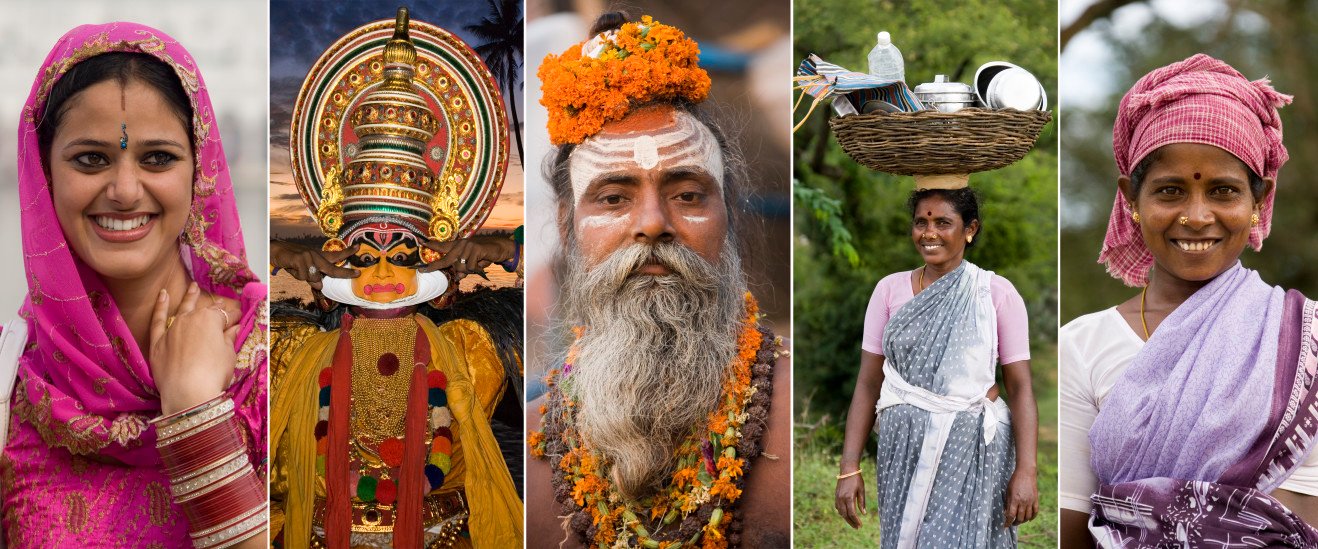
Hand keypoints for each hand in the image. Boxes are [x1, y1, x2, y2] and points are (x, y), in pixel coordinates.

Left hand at [149, 283, 239, 414]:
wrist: (187, 392)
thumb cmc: (213, 373)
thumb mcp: (229, 355)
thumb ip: (229, 338)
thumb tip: (233, 328)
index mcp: (210, 320)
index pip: (225, 315)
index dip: (234, 317)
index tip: (239, 319)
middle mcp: (190, 319)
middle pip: (205, 311)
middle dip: (215, 308)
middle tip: (222, 303)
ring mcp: (172, 329)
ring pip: (182, 309)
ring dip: (189, 298)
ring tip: (193, 287)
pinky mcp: (158, 341)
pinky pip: (158, 320)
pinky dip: (160, 306)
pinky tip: (163, 295)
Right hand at [270, 240, 358, 288]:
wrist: (277, 251)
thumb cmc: (292, 261)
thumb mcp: (305, 271)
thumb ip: (314, 277)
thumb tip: (320, 285)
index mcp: (319, 257)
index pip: (336, 255)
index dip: (348, 252)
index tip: (358, 247)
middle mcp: (316, 255)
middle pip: (332, 268)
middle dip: (345, 273)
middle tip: (357, 273)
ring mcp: (309, 256)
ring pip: (314, 277)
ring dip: (305, 277)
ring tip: (297, 270)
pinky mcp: (300, 259)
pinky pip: (303, 275)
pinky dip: (297, 275)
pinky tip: (292, 268)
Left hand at [420, 234, 514, 274]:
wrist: (499, 248)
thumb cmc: (483, 256)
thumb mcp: (472, 264)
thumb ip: (463, 270)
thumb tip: (457, 277)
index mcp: (458, 246)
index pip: (443, 246)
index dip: (431, 245)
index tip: (421, 242)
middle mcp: (460, 244)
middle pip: (446, 260)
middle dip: (435, 266)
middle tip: (423, 270)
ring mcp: (467, 246)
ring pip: (460, 267)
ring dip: (468, 270)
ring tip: (476, 265)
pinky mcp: (475, 248)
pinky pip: (470, 266)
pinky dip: (476, 268)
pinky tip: (481, 263)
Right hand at [834, 471, 866, 528]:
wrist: (847, 470)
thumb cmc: (856, 479)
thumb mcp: (861, 490)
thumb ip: (862, 502)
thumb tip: (863, 514)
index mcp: (849, 497)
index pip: (852, 513)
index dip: (856, 521)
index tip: (860, 525)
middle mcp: (842, 499)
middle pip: (845, 515)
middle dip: (851, 522)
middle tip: (857, 527)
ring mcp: (838, 497)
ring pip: (840, 512)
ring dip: (846, 518)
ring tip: (852, 523)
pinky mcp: (836, 495)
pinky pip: (838, 507)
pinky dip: (842, 512)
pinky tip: (846, 514)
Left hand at [1003, 467, 1038, 526]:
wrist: (1026, 473)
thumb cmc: (1014, 481)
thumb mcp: (1008, 491)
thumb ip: (1007, 502)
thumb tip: (1006, 512)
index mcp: (1014, 499)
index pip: (1011, 515)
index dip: (1008, 522)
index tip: (1005, 526)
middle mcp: (1023, 502)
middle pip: (1020, 518)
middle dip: (1015, 523)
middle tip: (1012, 523)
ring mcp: (1030, 501)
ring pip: (1028, 517)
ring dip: (1023, 521)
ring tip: (1019, 521)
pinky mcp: (1036, 500)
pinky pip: (1035, 512)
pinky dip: (1032, 517)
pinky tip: (1029, 519)